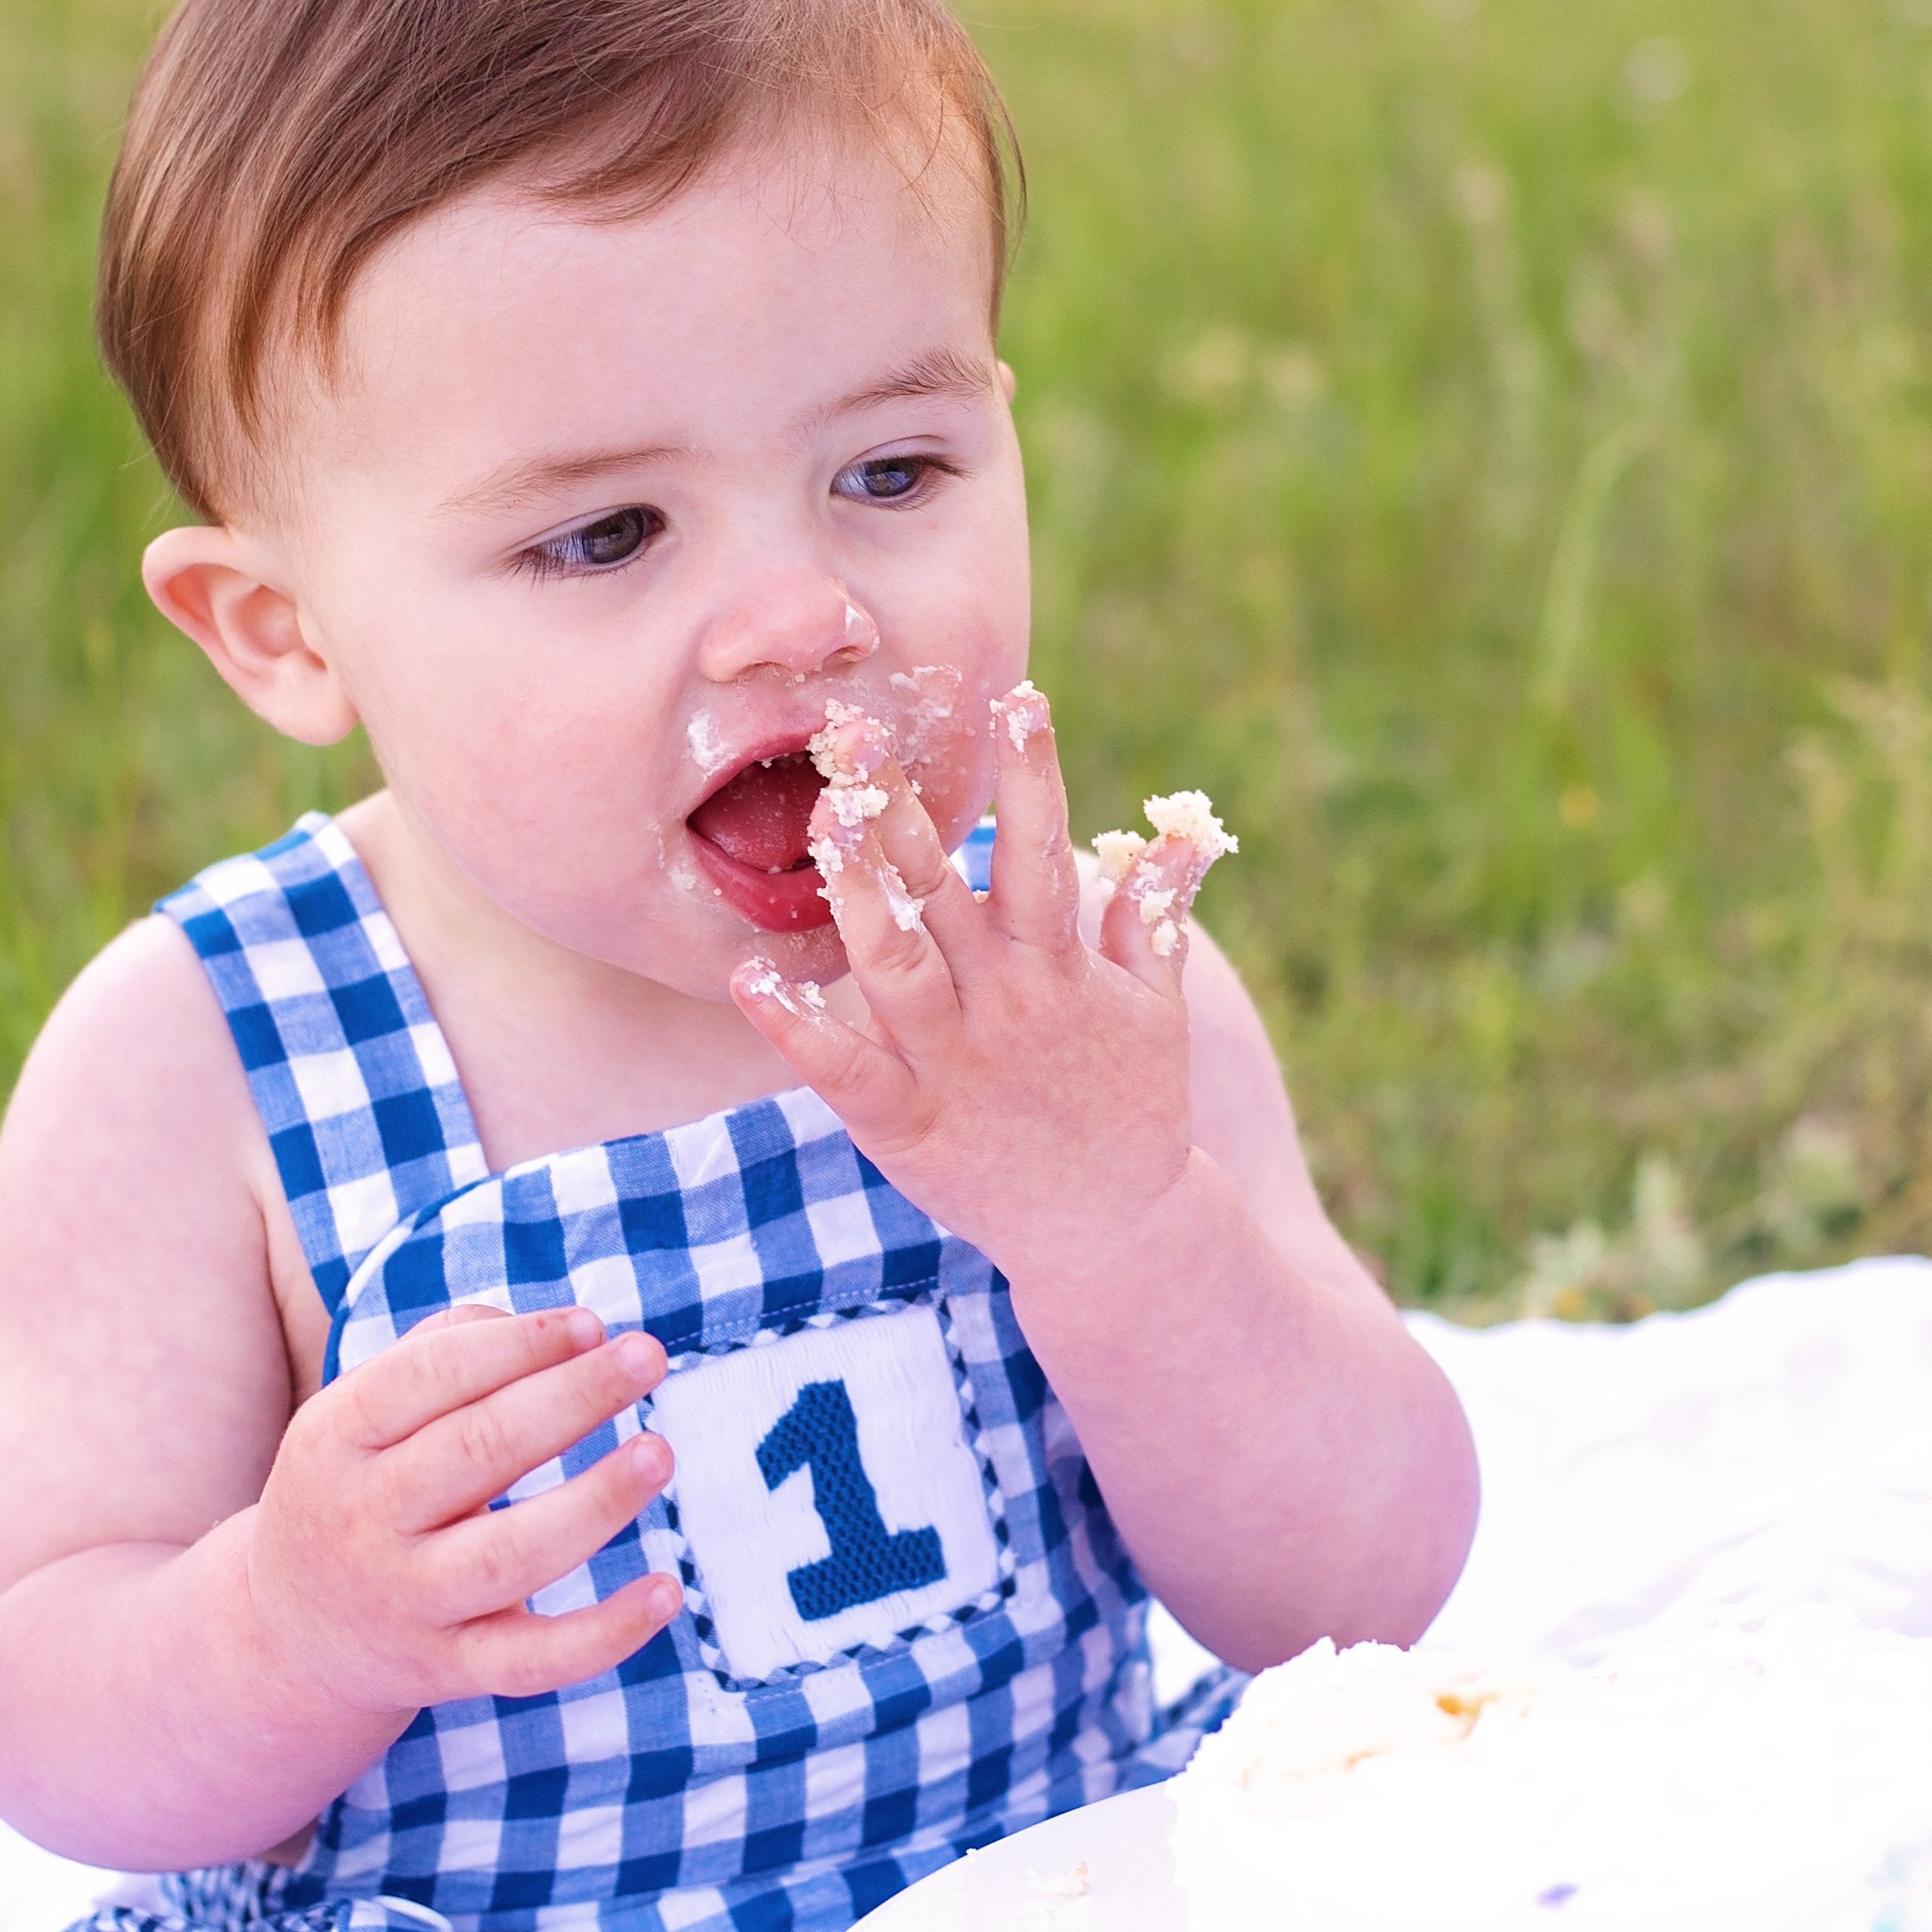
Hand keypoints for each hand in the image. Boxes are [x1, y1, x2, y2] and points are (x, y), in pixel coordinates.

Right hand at [243, 1305, 679, 1717]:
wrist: (291, 1633)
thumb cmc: (363, 1484)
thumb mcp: (361, 1410)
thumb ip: (450, 1350)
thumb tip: (566, 1333)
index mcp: (334, 1435)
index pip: (428, 1376)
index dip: (515, 1345)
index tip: (591, 1324)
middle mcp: (363, 1520)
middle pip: (476, 1451)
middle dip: (570, 1397)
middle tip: (647, 1357)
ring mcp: (406, 1602)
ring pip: (509, 1555)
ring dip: (594, 1502)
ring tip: (657, 1452)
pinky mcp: (448, 1669)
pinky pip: (533, 1661)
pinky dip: (604, 1635)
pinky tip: (665, 1590)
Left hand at [732, 683, 1224, 1277]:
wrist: (1115, 1235)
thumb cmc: (1134, 1109)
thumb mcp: (1159, 1008)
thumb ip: (1152, 914)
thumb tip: (1183, 829)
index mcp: (1059, 966)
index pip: (1046, 851)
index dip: (1034, 775)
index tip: (1018, 697)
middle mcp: (1004, 1002)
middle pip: (947, 890)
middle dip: (903, 808)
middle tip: (858, 729)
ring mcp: (952, 1062)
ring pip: (894, 962)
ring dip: (855, 890)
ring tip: (819, 817)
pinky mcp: (906, 1123)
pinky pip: (841, 1067)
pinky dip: (795, 1025)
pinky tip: (749, 978)